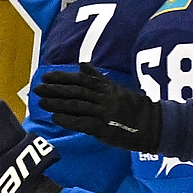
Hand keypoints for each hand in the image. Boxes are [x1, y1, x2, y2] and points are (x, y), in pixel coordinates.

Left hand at [33, 64, 162, 152]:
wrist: (155, 125)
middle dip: (55, 90)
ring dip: (57, 104)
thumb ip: (97, 78)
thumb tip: (82, 64)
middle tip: (38, 89)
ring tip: (42, 103)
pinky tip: (55, 118)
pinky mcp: (105, 128)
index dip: (62, 78)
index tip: (46, 76)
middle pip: (76, 92)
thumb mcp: (117, 88)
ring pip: (77, 106)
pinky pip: (83, 123)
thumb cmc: (134, 107)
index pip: (81, 80)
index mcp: (107, 88)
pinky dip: (68, 120)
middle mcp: (105, 99)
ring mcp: (105, 113)